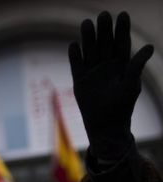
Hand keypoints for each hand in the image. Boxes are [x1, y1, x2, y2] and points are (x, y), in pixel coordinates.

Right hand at [68, 11, 153, 160]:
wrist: (106, 125)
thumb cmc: (122, 106)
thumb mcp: (131, 84)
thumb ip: (136, 65)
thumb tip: (149, 47)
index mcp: (121, 64)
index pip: (121, 43)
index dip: (122, 29)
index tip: (122, 15)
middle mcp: (106, 65)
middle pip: (104, 43)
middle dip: (104, 30)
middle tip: (103, 15)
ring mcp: (92, 72)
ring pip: (90, 50)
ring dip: (88, 38)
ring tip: (86, 23)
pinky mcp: (79, 81)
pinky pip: (76, 65)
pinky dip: (75, 55)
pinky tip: (74, 45)